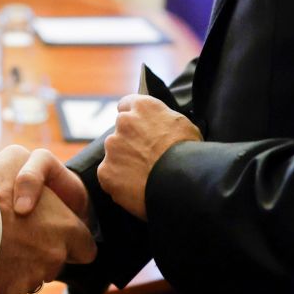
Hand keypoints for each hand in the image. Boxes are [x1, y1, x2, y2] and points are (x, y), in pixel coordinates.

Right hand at [0, 145, 95, 293]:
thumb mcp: (15, 158)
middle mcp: (55, 256)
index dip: (71, 242)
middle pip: (53, 264)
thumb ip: (31, 171)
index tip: (55, 237)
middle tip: (15, 238)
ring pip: (28, 279)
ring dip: (16, 269)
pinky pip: (5, 293)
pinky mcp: (9, 293)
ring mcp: (32, 278)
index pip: (86, 248)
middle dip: (38, 255)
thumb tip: (28, 180)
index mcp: (66, 228)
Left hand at [97, 95, 201, 220]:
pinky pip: (109, 176)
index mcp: (142, 107)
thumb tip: (160, 125)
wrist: (181, 181)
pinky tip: (135, 188)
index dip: (134, 118)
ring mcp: (112, 147)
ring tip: (144, 176)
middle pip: (120, 132)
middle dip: (129, 143)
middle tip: (146, 157)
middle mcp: (123, 122)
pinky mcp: (106, 171)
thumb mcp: (182, 124)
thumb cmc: (188, 153)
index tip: (139, 128)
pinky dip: (119, 182)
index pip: (127, 105)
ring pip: (114, 154)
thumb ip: (162, 119)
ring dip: (124, 162)